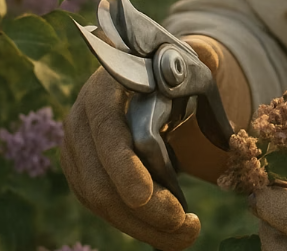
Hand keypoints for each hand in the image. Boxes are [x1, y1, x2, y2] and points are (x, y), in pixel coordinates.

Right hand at [60, 36, 222, 250]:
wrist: (150, 76)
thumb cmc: (173, 66)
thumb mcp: (188, 56)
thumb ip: (201, 54)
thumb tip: (208, 57)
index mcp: (105, 85)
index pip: (107, 129)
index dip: (123, 165)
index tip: (147, 195)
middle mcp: (82, 119)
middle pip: (100, 178)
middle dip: (144, 210)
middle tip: (187, 225)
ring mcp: (78, 149)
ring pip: (100, 201)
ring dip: (143, 226)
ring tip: (186, 234)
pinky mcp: (85, 173)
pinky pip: (104, 208)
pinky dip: (136, 224)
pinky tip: (168, 230)